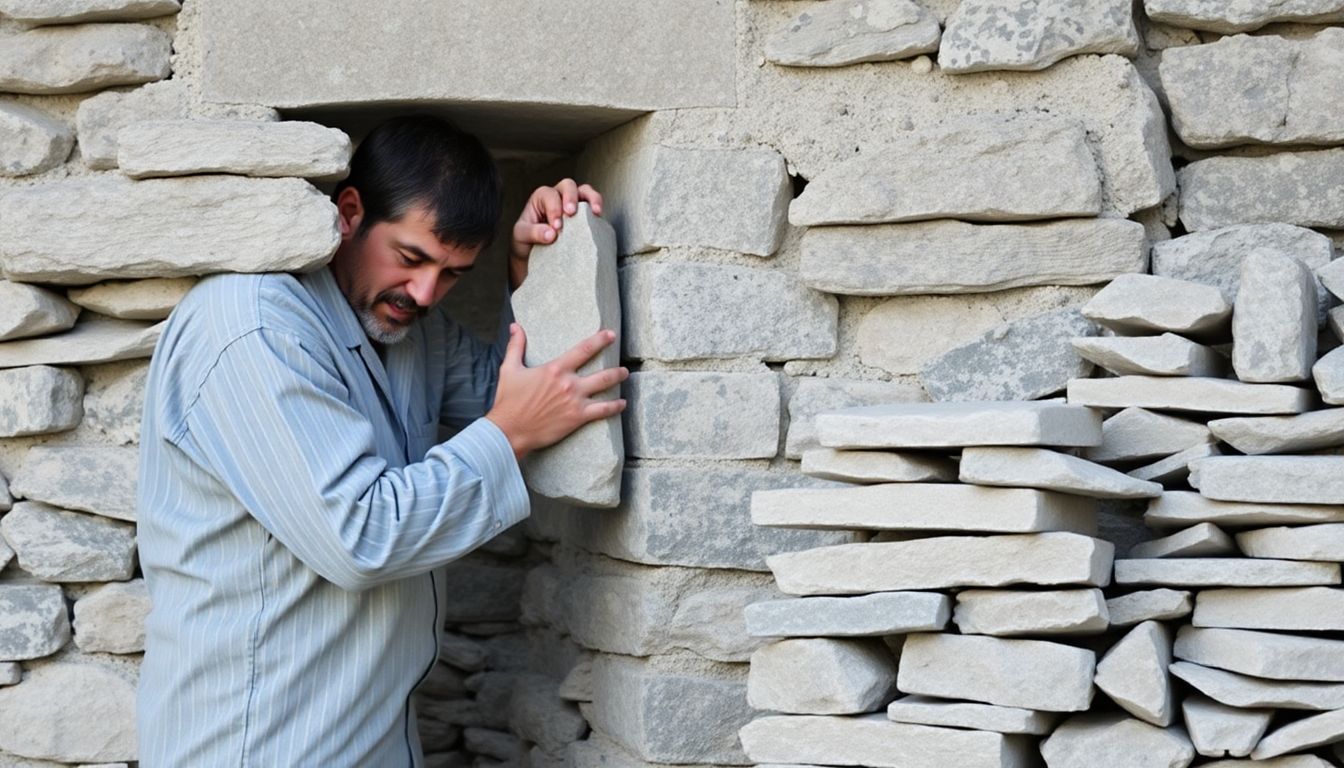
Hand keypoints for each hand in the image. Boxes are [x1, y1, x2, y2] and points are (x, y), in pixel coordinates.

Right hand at [486, 324, 626, 459]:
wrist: (509, 430)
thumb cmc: (508, 401)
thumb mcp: (509, 369)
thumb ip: (516, 346)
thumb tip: (515, 326)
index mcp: (555, 369)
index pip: (584, 349)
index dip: (600, 340)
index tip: (611, 334)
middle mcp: (569, 383)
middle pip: (602, 372)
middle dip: (617, 368)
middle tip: (624, 366)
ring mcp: (576, 401)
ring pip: (606, 388)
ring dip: (618, 381)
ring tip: (625, 377)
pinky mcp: (578, 418)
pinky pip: (603, 410)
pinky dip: (615, 407)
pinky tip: (622, 404)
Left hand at [509, 179, 603, 288]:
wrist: (534, 255)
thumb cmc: (526, 241)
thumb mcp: (521, 236)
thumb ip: (533, 232)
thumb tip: (551, 233)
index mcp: (541, 198)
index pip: (549, 195)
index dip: (554, 208)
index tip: (556, 227)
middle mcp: (558, 197)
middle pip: (568, 185)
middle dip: (571, 198)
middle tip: (571, 213)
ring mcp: (573, 204)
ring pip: (585, 191)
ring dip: (591, 198)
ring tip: (595, 212)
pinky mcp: (584, 216)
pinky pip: (593, 206)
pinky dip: (597, 209)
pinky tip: (598, 219)